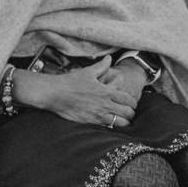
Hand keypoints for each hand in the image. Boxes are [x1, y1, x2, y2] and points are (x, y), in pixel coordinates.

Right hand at [19, 58, 141, 128]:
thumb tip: (109, 58)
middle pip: (127, 112)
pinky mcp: (90, 122)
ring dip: (124, 122)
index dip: (133, 103)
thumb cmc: (70, 82)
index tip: (132, 104)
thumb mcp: (88, 72)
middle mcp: (104, 104)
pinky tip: (110, 124)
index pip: (128, 99)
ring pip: (120, 123)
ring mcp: (98, 115)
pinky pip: (107, 128)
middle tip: (129, 113)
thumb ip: (101, 66)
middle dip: (131, 113)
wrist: (55, 94)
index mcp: (106, 92)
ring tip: (122, 121)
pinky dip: (112, 127)